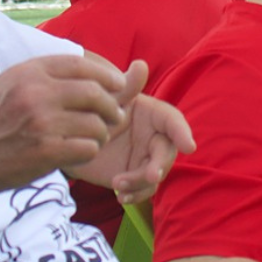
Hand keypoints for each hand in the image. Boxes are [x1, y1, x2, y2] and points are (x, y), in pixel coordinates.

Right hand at [0, 55, 145, 201]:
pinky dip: (90, 151)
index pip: (79, 63)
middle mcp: (36, 92)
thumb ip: (41, 77)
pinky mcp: (46, 151)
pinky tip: (79, 153)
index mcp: (27, 71)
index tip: (118, 84)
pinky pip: (89, 147)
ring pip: (96, 123)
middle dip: (112, 105)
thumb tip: (87, 73)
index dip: (106, 73)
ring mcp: (42, 122)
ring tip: (95, 138)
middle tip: (115, 116)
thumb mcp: (6, 86)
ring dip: (102, 133)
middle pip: (95, 92)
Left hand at [77, 79, 195, 205]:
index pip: (173, 121)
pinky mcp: (135, 177)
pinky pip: (142, 190)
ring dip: (142, 183)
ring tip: (118, 185)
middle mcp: (154, 137)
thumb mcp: (107, 99)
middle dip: (161, 165)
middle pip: (166, 152)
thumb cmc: (93, 110)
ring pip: (156, 174)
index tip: (188, 146)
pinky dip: (135, 195)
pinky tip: (121, 197)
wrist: (72, 136)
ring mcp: (145, 158)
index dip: (182, 132)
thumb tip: (140, 64)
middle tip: (150, 175)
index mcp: (152, 114)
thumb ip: (125, 86)